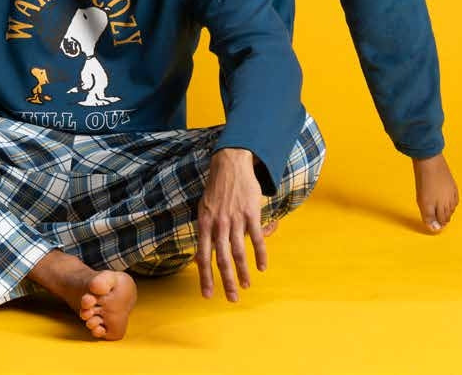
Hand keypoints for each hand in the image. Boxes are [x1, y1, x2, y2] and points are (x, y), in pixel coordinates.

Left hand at [196, 148, 265, 301]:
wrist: (230, 163)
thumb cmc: (216, 189)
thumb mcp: (204, 209)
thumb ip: (205, 232)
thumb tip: (200, 256)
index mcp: (204, 223)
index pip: (203, 255)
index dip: (205, 277)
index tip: (208, 295)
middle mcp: (218, 223)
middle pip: (222, 258)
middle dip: (226, 281)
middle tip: (232, 298)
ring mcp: (235, 218)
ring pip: (239, 251)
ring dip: (243, 272)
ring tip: (246, 286)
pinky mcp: (251, 213)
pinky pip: (256, 238)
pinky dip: (260, 254)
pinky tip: (262, 267)